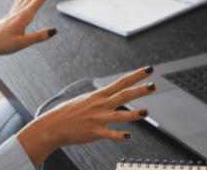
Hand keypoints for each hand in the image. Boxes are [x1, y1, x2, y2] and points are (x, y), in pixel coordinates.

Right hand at [17, 66, 156, 167]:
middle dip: (140, 90)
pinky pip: (111, 135)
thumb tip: (109, 96)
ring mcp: (99, 119)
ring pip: (121, 116)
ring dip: (135, 114)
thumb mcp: (84, 100)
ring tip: (147, 112)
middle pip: (125, 96)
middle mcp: (101, 105)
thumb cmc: (67, 113)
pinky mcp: (96, 133)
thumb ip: (99, 99)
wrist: (53, 126)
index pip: (121, 82)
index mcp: (98, 96)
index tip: (148, 70)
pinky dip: (121, 135)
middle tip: (154, 85)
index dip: (136, 75)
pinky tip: (129, 136)